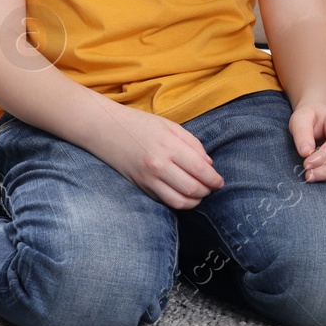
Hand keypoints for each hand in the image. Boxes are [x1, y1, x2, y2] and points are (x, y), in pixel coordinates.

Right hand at [93, 105, 223, 208]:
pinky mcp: (141, 187)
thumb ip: (192, 144)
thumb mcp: (169, 125)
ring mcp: (148, 179)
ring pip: (179, 201)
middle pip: (192, 188)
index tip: (220, 182)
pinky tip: (184, 195)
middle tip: (213, 187)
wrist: (105, 129)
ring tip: (201, 193)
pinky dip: (179, 202)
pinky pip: (165, 201)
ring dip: (195, 201)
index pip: (200, 170)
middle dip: (207, 191)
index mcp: (168, 146)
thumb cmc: (139, 124)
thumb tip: (209, 164)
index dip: (214, 179)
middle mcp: (158, 165)